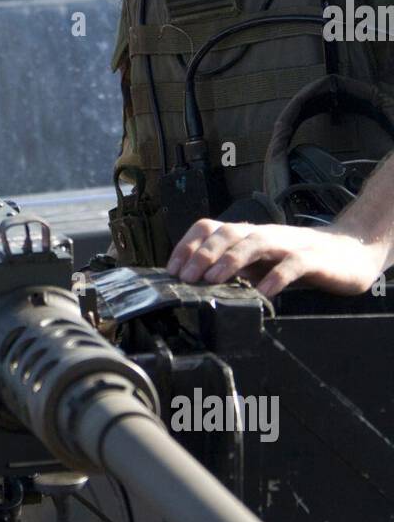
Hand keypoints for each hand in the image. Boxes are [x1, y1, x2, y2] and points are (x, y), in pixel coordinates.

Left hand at [166, 217, 387, 297]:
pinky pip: (291, 265)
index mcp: (247, 235)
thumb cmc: (299, 260)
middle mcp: (264, 235)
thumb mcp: (259, 264)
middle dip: (203, 253)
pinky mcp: (312, 259)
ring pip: (255, 243)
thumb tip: (197, 285)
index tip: (171, 269)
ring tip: (213, 279)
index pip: (210, 227)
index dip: (188, 244)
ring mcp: (288, 244)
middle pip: (229, 233)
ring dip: (231, 259)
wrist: (349, 253)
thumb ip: (234, 271)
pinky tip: (263, 293)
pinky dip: (275, 278)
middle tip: (185, 276)